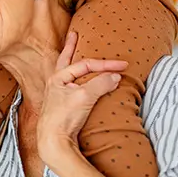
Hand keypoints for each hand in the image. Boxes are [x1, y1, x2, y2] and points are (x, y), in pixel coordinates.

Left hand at [37, 31, 126, 164]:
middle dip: (71, 47)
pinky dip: (77, 79)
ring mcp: (58, 95)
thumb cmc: (64, 118)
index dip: (106, 65)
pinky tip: (77, 81)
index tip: (123, 67)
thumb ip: (100, 84)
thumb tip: (115, 76)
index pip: (86, 65)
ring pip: (67, 73)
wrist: (54, 142)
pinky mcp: (63, 106)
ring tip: (72, 50)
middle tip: (74, 34)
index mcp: (58, 78)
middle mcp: (56, 84)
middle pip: (66, 60)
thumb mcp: (84, 97)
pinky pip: (71, 86)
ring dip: (72, 61)